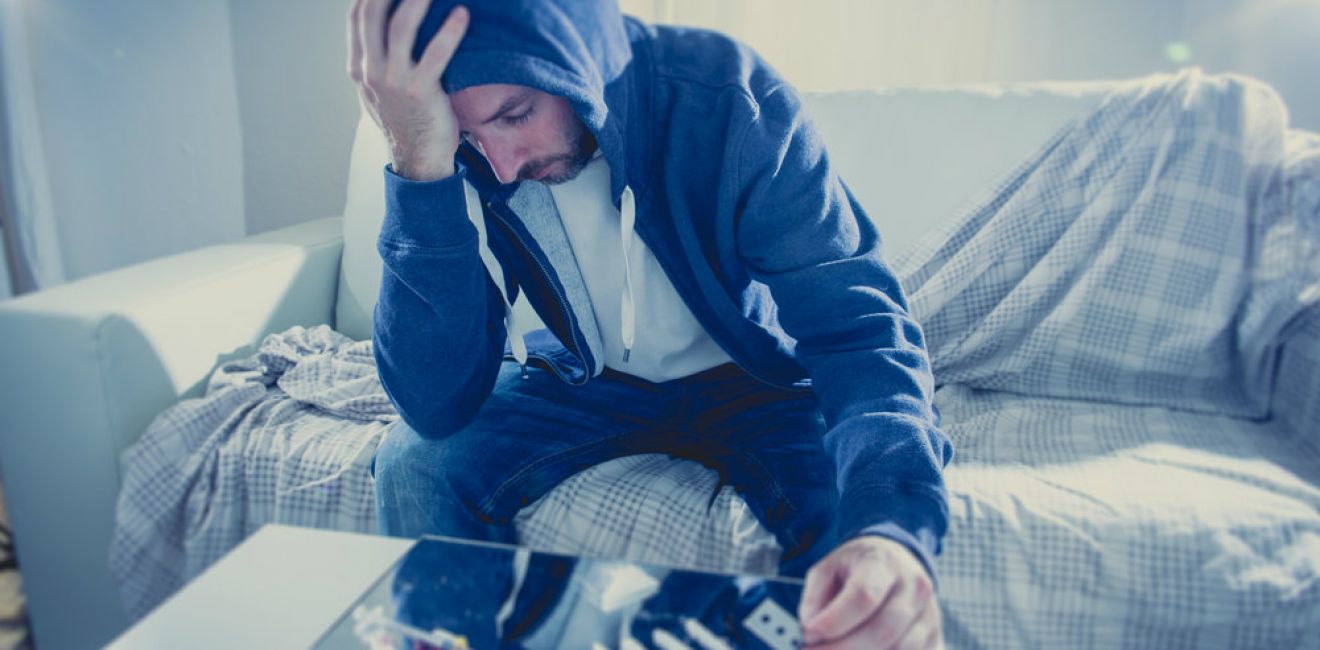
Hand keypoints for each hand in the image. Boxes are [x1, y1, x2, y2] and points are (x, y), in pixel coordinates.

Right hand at [347, 0, 468, 180]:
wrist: (418, 158)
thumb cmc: (405, 119)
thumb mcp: (378, 88)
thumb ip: (375, 58)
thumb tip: (384, 26)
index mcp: (358, 67)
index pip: (356, 17)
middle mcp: (370, 71)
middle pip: (372, 14)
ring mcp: (393, 80)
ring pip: (401, 26)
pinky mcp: (420, 91)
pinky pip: (436, 54)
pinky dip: (450, 31)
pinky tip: (462, 14)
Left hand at [798, 536, 942, 648]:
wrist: (896, 563)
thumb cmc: (856, 569)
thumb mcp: (828, 569)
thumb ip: (815, 598)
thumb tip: (810, 630)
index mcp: (884, 563)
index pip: (864, 596)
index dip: (834, 621)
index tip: (809, 634)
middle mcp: (914, 587)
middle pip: (882, 631)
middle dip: (843, 649)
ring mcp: (929, 615)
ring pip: (898, 649)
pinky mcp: (935, 639)